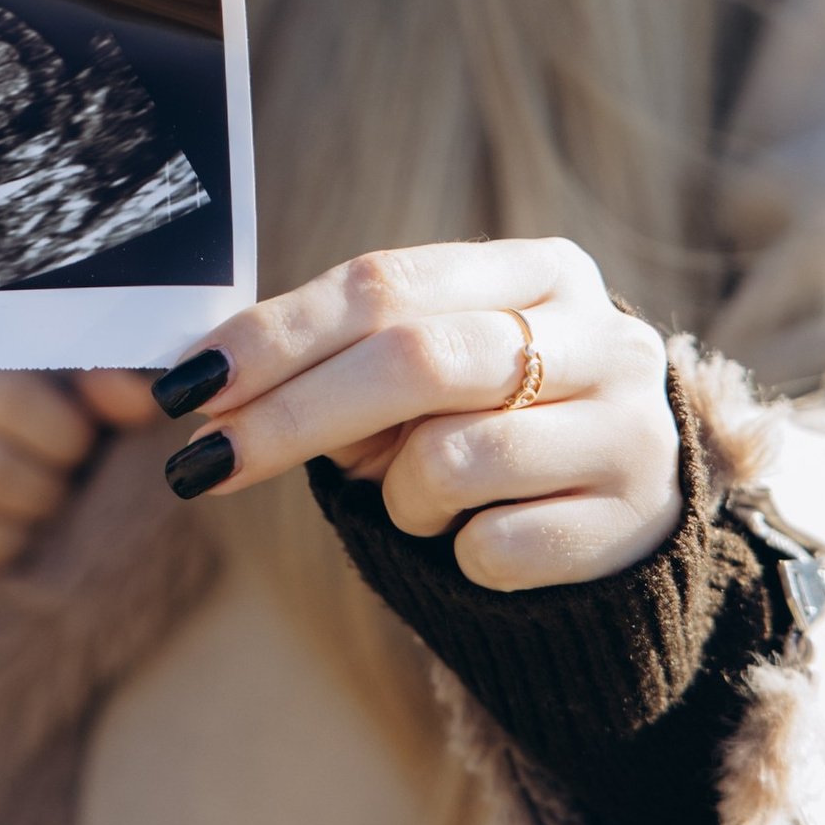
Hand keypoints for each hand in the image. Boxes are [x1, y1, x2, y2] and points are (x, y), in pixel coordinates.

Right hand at [0, 367, 115, 617]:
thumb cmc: (19, 394)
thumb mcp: (60, 371)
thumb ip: (106, 378)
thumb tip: (139, 397)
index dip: (57, 437)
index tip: (84, 450)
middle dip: (37, 499)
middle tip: (65, 504)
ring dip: (2, 544)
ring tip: (39, 542)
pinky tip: (1, 580)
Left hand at [96, 238, 681, 591]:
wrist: (629, 519)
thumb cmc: (494, 426)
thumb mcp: (431, 375)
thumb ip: (344, 360)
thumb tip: (208, 384)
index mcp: (543, 270)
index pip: (386, 283)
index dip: (277, 333)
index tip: (190, 383)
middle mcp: (602, 336)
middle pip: (414, 360)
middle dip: (290, 415)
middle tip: (204, 462)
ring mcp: (631, 428)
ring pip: (451, 459)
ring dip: (397, 496)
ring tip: (418, 500)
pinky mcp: (635, 522)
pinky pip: (493, 548)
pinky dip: (456, 555)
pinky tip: (484, 540)